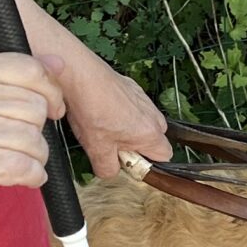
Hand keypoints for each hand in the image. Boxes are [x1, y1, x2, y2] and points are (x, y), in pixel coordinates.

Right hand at [0, 55, 67, 200]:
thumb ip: (19, 74)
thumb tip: (58, 62)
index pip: (29, 69)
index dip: (51, 90)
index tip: (52, 107)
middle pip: (35, 107)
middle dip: (37, 128)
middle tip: (18, 138)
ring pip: (34, 139)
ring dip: (35, 155)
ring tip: (15, 157)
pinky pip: (27, 167)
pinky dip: (33, 175)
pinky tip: (23, 174)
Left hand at [46, 48, 170, 181]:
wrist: (81, 76)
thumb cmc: (92, 110)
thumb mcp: (97, 150)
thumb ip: (108, 168)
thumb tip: (110, 171)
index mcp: (150, 134)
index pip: (165, 157)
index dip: (147, 163)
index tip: (127, 162)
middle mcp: (153, 115)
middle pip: (154, 139)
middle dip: (137, 145)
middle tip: (112, 144)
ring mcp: (144, 99)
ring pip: (143, 122)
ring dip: (129, 128)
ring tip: (104, 126)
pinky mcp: (132, 88)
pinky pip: (134, 107)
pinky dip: (122, 112)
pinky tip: (101, 110)